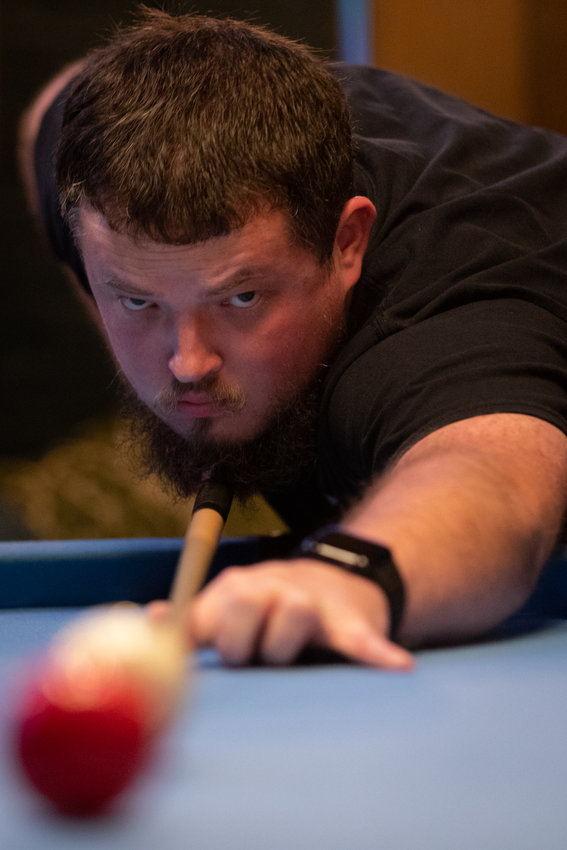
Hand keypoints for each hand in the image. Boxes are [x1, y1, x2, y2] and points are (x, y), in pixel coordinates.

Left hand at [187, 560, 413, 668]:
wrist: (339, 581)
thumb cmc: (271, 607)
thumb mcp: (229, 606)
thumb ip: (191, 621)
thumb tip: (148, 618)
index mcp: (235, 589)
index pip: (201, 614)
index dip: (193, 641)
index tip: (189, 656)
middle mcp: (271, 587)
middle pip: (242, 604)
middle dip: (239, 641)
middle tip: (250, 655)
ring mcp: (312, 603)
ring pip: (294, 615)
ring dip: (287, 642)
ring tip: (291, 652)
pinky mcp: (350, 622)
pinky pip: (361, 640)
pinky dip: (375, 653)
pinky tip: (396, 666)